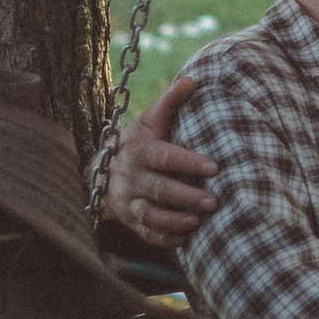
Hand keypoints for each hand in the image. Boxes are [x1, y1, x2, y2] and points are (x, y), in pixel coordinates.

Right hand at [106, 77, 217, 250]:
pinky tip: (186, 239)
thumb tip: (190, 79)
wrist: (105, 170)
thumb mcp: (150, 121)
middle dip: (186, 196)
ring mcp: (129, 201)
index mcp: (139, 151)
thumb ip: (170, 103)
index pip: (164, 157)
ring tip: (198, 221)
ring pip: (150, 215)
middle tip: (214, 201)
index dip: (187, 163)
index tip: (214, 166)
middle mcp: (131, 178)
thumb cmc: (138, 143)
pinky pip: (146, 233)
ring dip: (174, 220)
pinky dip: (164, 238)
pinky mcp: (130, 221)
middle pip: (159, 189)